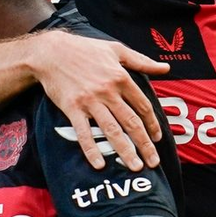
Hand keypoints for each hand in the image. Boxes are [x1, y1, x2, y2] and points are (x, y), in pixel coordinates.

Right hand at [35, 31, 168, 170]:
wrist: (49, 52)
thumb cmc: (85, 50)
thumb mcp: (117, 50)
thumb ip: (142, 61)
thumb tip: (166, 68)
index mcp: (122, 78)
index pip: (144, 107)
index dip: (153, 124)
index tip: (157, 139)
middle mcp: (109, 92)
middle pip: (132, 122)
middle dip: (145, 144)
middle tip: (154, 162)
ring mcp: (90, 101)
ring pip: (113, 130)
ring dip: (125, 151)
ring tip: (135, 167)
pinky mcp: (72, 108)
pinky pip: (83, 132)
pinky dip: (91, 149)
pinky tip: (99, 164)